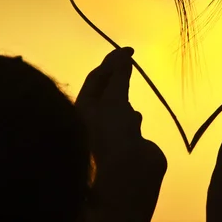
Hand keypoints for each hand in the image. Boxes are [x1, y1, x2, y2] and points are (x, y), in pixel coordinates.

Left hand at [75, 47, 166, 221]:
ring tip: (130, 85)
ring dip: (123, 96)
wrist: (129, 171)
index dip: (111, 61)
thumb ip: (120, 76)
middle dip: (116, 76)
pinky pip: (128, 121)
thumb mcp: (115, 98)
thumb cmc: (114, 132)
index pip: (96, 77)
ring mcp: (110, 130)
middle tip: (131, 60)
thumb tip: (123, 54)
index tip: (130, 49)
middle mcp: (93, 118)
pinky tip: (138, 115)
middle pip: (105, 90)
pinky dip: (133, 115)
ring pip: (116, 106)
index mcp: (83, 108)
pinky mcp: (127, 140)